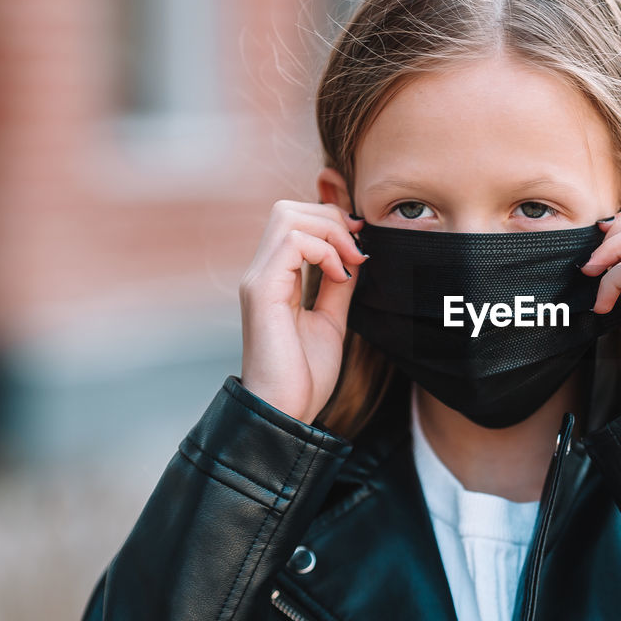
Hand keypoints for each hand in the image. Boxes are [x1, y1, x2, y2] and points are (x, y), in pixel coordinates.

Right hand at [239, 200, 367, 424]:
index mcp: (276, 279)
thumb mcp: (332, 321)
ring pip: (287, 215)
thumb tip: (355, 255)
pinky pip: (292, 242)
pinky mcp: (261, 291)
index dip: (332, 222)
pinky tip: (341, 278)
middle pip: (288, 208)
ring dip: (330, 231)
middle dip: (331, 218)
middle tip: (358, 249)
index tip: (362, 246)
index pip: (296, 223)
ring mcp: (258, 280)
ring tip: (352, 263)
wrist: (286, 412)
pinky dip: (325, 250)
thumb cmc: (305, 376)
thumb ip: (339, 286)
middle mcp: (262, 273)